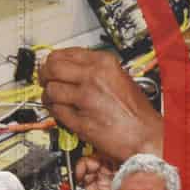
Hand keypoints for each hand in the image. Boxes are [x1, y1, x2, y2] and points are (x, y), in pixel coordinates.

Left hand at [39, 48, 162, 163]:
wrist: (145, 135)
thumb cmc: (135, 111)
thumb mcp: (118, 77)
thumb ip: (94, 70)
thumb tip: (70, 67)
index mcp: (104, 63)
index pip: (65, 53)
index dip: (53, 60)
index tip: (49, 65)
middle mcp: (93, 77)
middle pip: (52, 68)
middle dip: (44, 75)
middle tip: (44, 80)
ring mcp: (85, 98)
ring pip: (50, 90)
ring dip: (47, 96)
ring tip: (53, 99)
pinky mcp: (79, 120)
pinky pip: (55, 111)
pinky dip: (54, 111)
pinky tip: (60, 112)